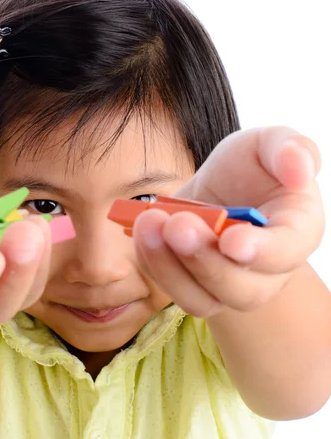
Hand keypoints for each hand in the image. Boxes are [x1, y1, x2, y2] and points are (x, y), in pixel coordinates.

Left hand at [132, 127, 324, 317]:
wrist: (219, 188)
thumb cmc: (250, 167)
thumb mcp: (269, 144)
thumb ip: (289, 149)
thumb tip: (300, 169)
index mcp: (295, 231)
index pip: (287, 251)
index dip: (262, 251)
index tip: (232, 241)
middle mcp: (266, 271)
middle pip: (242, 289)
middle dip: (204, 259)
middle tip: (178, 224)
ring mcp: (228, 286)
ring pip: (202, 299)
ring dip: (170, 265)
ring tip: (149, 222)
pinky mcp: (193, 286)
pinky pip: (172, 289)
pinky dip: (153, 262)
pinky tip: (142, 230)